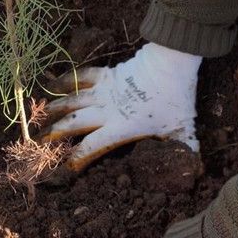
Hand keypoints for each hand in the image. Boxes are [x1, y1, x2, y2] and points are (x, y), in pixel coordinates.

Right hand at [43, 43, 201, 170]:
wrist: (170, 65)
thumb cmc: (176, 100)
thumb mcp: (183, 129)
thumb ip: (186, 150)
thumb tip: (197, 172)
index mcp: (120, 128)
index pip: (93, 147)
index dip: (79, 158)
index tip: (68, 167)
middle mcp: (106, 111)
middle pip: (74, 124)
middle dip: (56, 134)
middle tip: (40, 142)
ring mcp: (103, 92)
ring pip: (72, 101)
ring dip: (55, 109)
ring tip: (41, 116)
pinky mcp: (106, 74)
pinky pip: (82, 76)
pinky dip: (67, 79)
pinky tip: (53, 83)